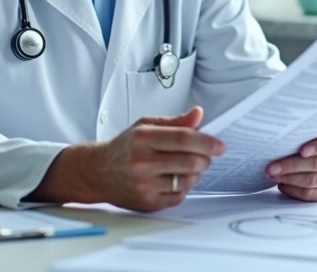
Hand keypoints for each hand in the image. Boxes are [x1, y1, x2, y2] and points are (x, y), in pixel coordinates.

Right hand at [33, 106, 223, 211]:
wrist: (97, 172)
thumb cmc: (123, 148)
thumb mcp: (145, 126)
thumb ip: (175, 121)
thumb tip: (198, 114)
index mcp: (143, 138)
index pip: (184, 139)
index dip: (207, 142)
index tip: (219, 145)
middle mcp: (142, 162)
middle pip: (190, 161)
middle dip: (205, 158)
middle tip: (204, 155)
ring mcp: (144, 184)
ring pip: (187, 180)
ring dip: (195, 173)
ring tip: (185, 166)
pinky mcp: (147, 202)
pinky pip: (179, 196)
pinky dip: (183, 187)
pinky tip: (172, 179)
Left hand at [266, 126, 316, 201]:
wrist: (316, 147)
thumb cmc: (311, 135)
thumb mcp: (312, 127)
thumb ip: (305, 129)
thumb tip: (283, 132)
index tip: (302, 151)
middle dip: (292, 165)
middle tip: (272, 166)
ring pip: (313, 180)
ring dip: (290, 178)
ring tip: (273, 175)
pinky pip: (312, 194)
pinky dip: (295, 190)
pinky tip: (282, 184)